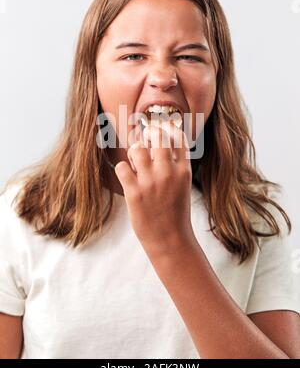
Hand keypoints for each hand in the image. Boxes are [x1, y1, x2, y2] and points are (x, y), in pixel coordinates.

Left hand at [114, 121, 195, 256]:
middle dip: (148, 134)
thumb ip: (175, 164)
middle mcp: (168, 172)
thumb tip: (160, 142)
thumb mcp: (183, 185)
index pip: (177, 137)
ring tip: (135, 163)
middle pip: (157, 136)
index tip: (159, 128)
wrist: (170, 239)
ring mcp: (151, 182)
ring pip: (136, 149)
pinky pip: (122, 167)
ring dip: (133, 152)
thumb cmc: (175, 211)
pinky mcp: (134, 193)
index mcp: (183, 170)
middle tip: (144, 140)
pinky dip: (122, 169)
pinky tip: (127, 177)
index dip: (166, 127)